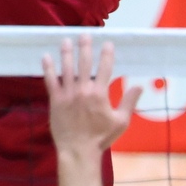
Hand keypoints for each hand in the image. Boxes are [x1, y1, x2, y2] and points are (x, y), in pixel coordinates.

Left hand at [44, 35, 137, 155]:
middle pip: (84, 63)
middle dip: (85, 47)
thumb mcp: (121, 121)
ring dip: (66, 53)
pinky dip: (48, 68)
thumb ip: (129, 102)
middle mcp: (84, 90)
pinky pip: (50, 81)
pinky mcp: (55, 100)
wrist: (78, 150)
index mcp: (100, 93)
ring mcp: (68, 94)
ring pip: (67, 68)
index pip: (105, 67)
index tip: (107, 43)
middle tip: (84, 34)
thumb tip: (140, 86)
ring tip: (66, 40)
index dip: (107, 54)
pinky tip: (46, 57)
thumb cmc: (101, 138)